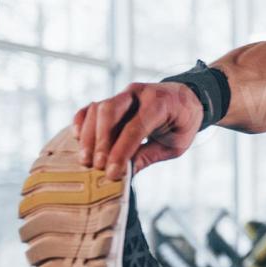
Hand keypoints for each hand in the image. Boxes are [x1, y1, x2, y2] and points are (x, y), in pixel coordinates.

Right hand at [73, 82, 203, 179]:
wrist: (188, 98)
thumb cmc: (183, 123)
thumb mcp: (176, 143)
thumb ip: (150, 155)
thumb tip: (126, 173)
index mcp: (160, 104)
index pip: (135, 127)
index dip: (121, 151)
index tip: (111, 173)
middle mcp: (138, 94)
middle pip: (109, 111)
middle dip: (100, 141)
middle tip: (97, 166)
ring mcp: (124, 94)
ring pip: (98, 108)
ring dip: (88, 135)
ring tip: (86, 160)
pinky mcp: (114, 99)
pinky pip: (92, 107)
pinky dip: (82, 121)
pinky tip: (77, 138)